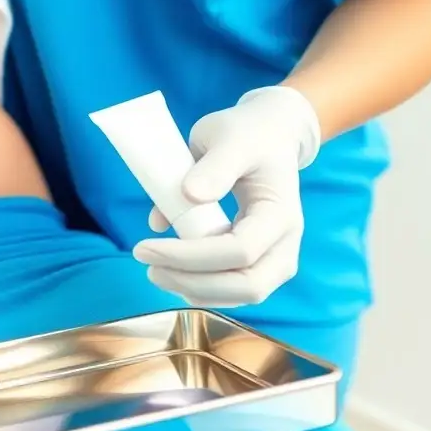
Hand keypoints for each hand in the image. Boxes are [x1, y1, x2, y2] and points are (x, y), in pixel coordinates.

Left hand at [132, 86, 321, 307]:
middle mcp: (286, 243)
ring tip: (155, 270)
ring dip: (195, 290)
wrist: (269, 137)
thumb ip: (215, 165)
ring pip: (241, 295)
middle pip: (248, 286)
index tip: (143, 246)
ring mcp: (276, 257)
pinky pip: (233, 290)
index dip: (190, 256)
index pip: (239, 250)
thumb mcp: (230, 137)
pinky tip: (171, 272)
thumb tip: (190, 196)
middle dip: (194, 283)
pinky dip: (201, 288)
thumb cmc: (248, 135)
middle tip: (149, 269)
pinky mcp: (260, 263)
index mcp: (281, 212)